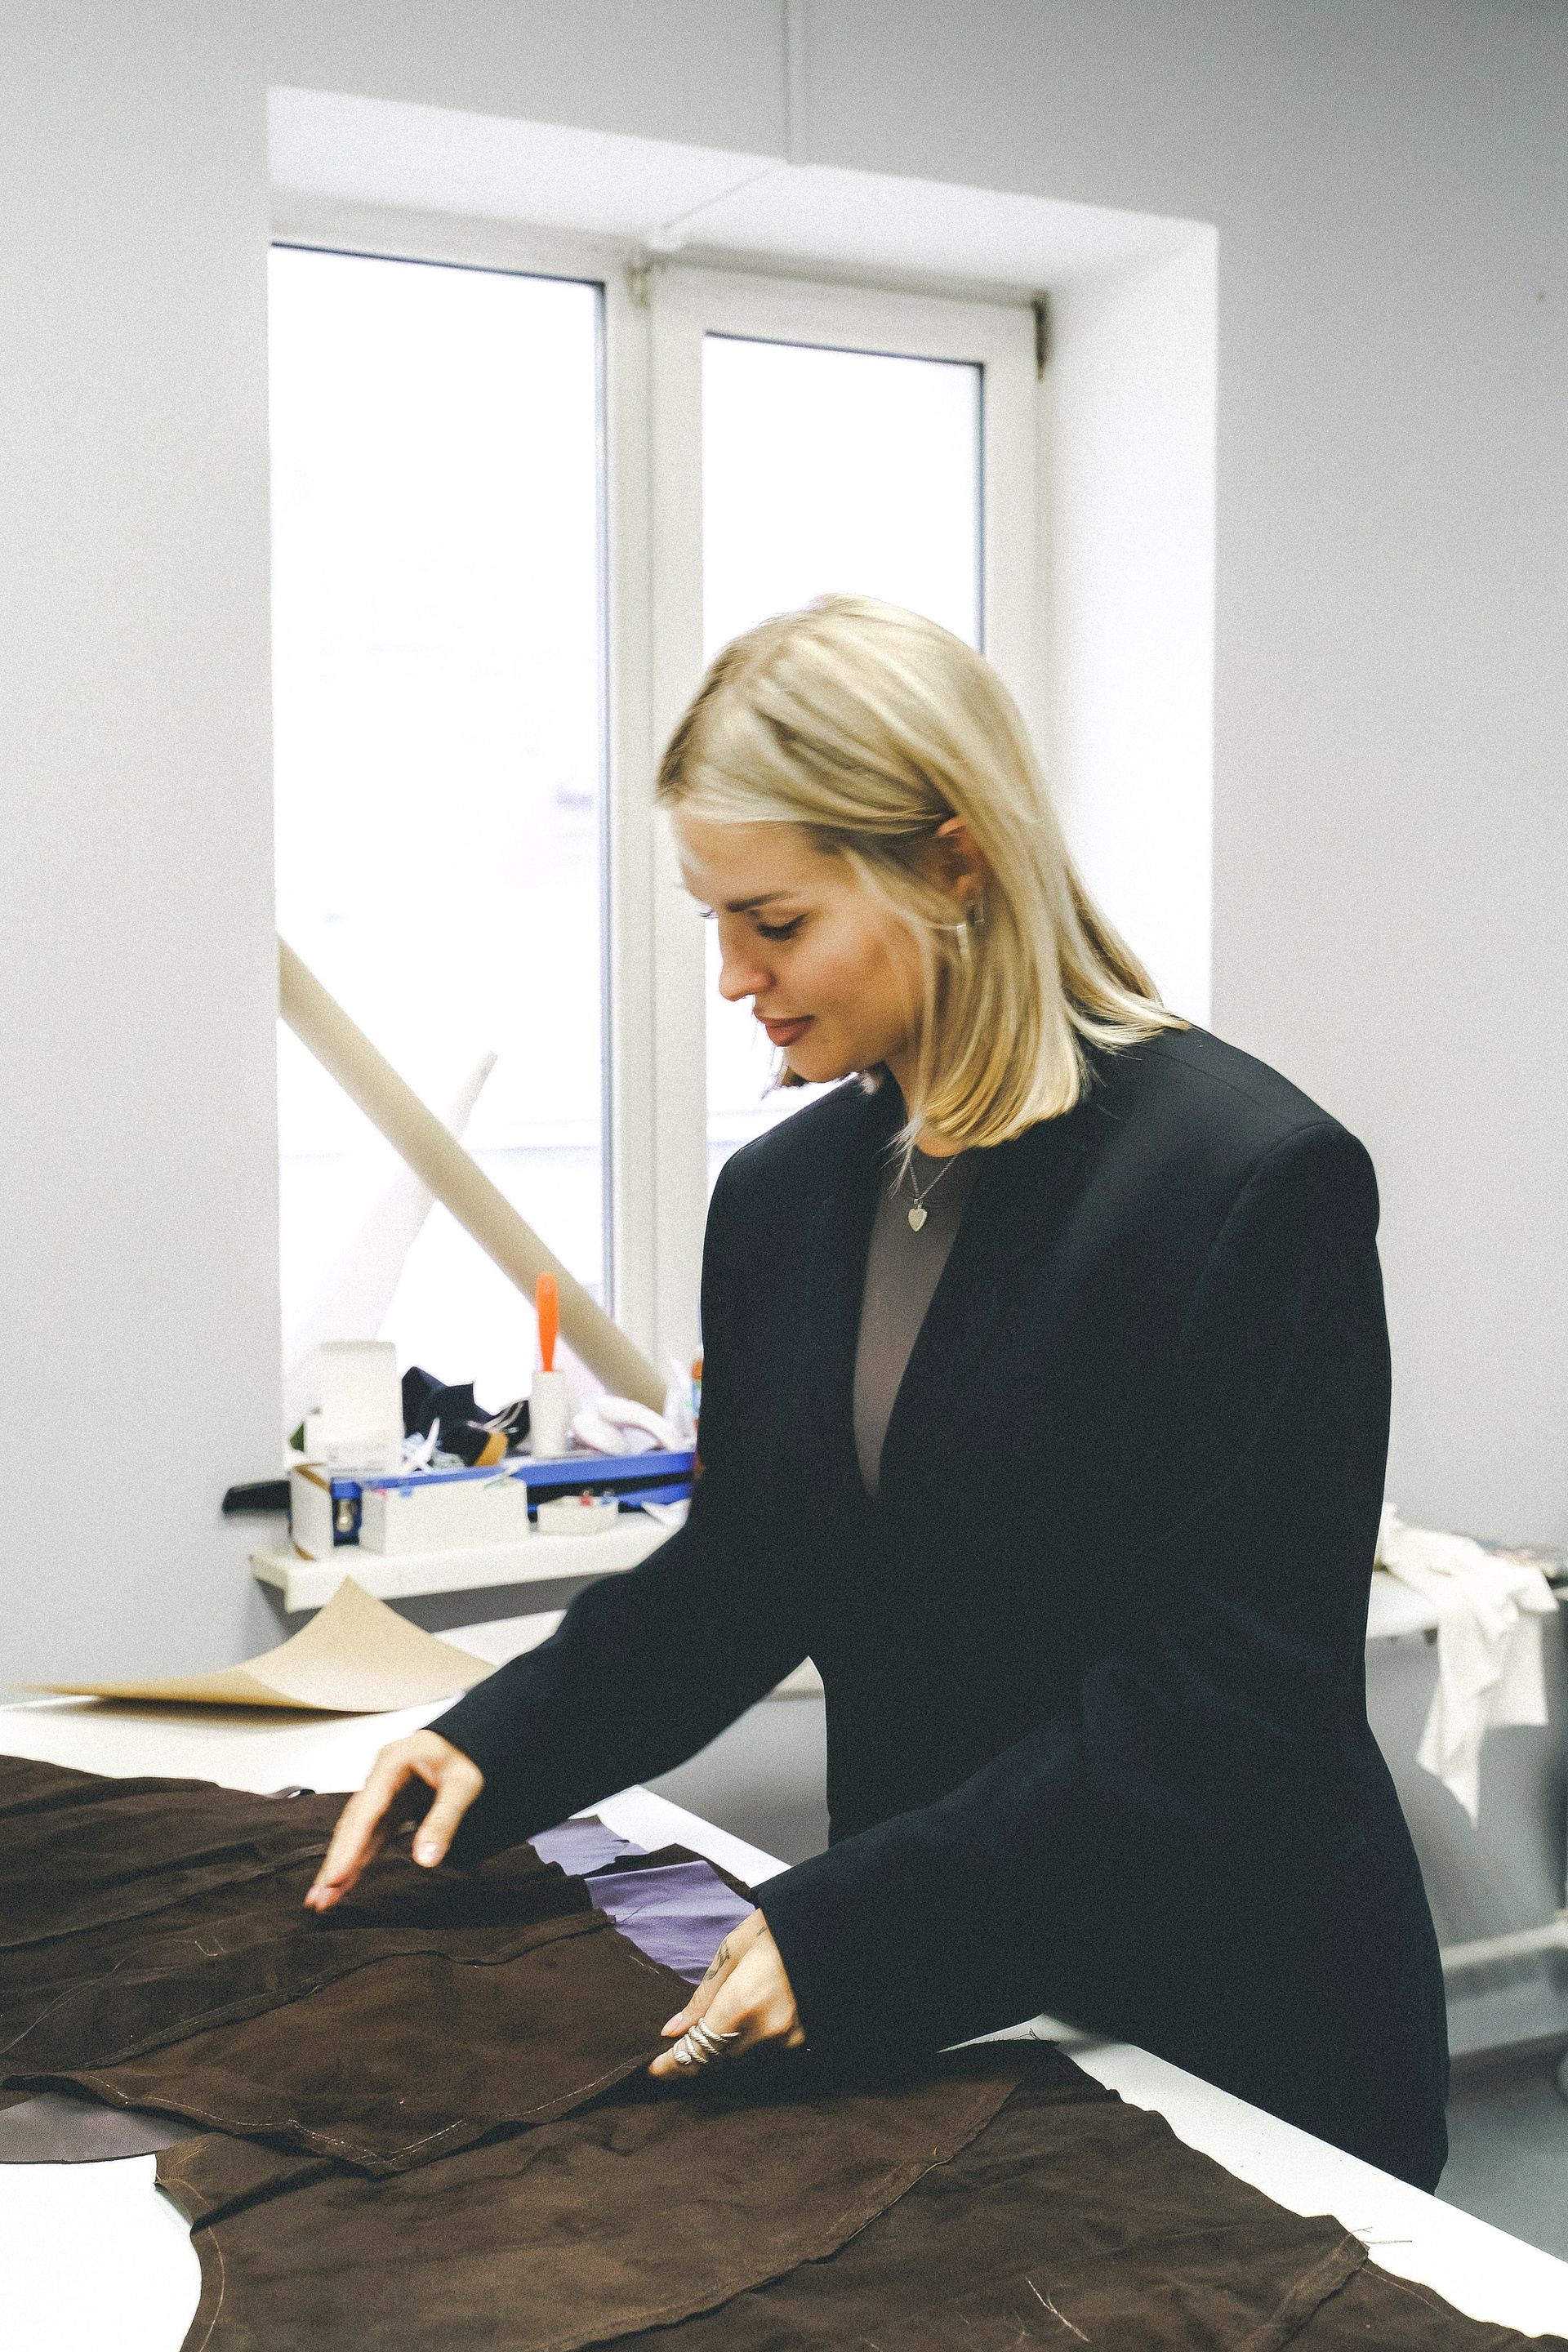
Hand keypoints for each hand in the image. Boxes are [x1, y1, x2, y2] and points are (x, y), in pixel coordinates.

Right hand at [304, 1731, 482, 1910]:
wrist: (468, 1741)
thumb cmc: (465, 1755)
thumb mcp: (462, 1786)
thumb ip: (444, 1820)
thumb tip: (427, 1858)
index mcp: (392, 1763)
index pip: (366, 1811)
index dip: (349, 1846)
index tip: (335, 1875)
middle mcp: (380, 1777)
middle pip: (353, 1824)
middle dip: (336, 1861)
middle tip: (319, 1897)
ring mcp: (381, 1793)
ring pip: (356, 1833)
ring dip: (341, 1864)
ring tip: (322, 1899)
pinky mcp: (389, 1808)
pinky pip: (369, 1836)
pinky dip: (357, 1858)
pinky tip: (344, 1882)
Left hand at [647, 1909, 805, 2081]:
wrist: (826, 1925)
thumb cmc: (772, 1931)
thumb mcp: (729, 1954)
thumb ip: (702, 1998)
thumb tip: (673, 2030)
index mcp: (740, 2005)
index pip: (697, 2051)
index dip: (671, 2065)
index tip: (652, 2069)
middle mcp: (764, 2031)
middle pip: (717, 2057)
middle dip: (699, 2048)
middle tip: (684, 2033)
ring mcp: (787, 2039)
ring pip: (741, 2054)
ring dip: (726, 2041)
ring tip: (729, 2007)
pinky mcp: (802, 2040)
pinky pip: (765, 2048)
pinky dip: (752, 2036)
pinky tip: (754, 2009)